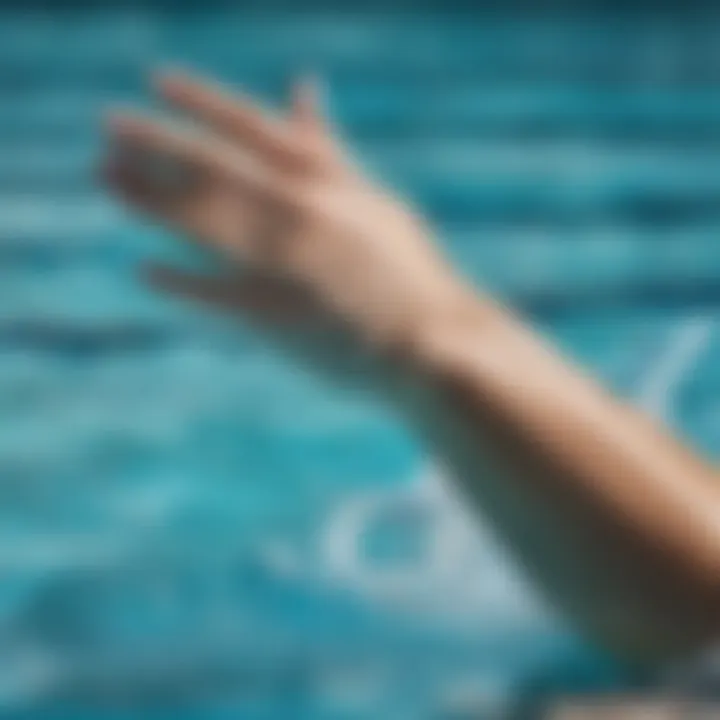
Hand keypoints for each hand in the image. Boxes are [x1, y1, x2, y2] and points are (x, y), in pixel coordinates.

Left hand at [103, 71, 475, 365]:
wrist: (431, 341)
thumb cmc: (409, 270)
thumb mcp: (375, 199)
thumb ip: (329, 148)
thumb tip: (301, 84)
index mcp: (328, 184)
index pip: (251, 128)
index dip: (200, 102)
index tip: (155, 82)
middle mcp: (298, 215)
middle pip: (211, 170)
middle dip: (154, 144)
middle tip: (108, 129)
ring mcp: (282, 265)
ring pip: (199, 222)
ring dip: (147, 199)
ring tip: (106, 179)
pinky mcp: (272, 316)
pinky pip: (211, 293)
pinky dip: (177, 280)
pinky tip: (145, 269)